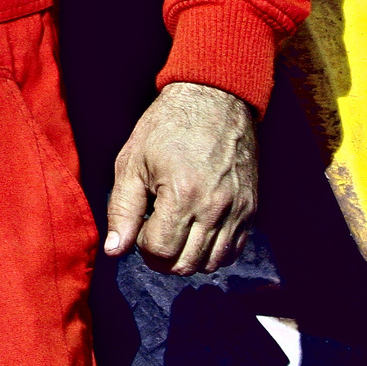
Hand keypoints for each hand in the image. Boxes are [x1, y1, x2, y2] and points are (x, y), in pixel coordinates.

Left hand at [104, 81, 257, 274]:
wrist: (214, 100)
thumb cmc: (165, 127)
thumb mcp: (132, 162)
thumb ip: (122, 209)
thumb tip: (115, 250)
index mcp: (182, 194)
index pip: (161, 251)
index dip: (143, 246)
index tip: (140, 226)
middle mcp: (214, 208)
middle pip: (187, 265)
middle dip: (162, 258)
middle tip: (153, 235)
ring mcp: (237, 210)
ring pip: (212, 263)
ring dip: (188, 258)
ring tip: (175, 232)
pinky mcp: (251, 209)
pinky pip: (233, 250)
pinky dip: (213, 252)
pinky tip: (197, 231)